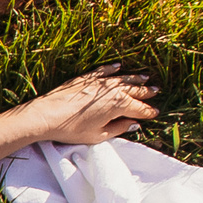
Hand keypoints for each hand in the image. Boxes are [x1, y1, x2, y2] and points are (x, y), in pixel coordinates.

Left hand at [12, 64, 162, 144]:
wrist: (46, 115)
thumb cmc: (71, 129)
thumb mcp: (98, 135)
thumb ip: (119, 129)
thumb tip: (133, 124)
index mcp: (119, 106)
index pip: (140, 109)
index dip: (148, 112)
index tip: (155, 113)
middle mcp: (113, 91)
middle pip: (134, 91)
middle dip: (146, 92)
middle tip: (156, 92)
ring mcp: (99, 83)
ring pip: (122, 79)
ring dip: (135, 78)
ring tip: (145, 78)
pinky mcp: (86, 78)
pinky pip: (104, 71)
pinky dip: (112, 69)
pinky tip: (118, 67)